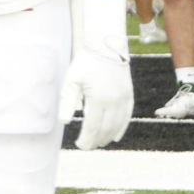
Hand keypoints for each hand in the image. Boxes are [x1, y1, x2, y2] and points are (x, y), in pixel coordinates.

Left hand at [58, 0, 132, 149]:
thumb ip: (68, 102)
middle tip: (87, 147)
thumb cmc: (86, 63)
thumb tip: (64, 122)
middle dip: (96, 140)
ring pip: (118, 125)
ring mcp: (124, 99)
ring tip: (99, 143)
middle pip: (106, 128)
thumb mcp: (72, 81)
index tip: (80, 146)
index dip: (86, 139)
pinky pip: (127, 116)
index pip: (92, 126)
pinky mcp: (129, 94)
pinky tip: (116, 136)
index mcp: (99, 99)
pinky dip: (122, 128)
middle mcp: (114, 101)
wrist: (106, 46)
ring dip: (108, 136)